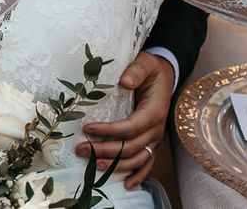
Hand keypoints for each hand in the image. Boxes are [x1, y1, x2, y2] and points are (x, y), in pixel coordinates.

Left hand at [75, 52, 174, 188]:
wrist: (165, 75)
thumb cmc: (152, 68)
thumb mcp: (146, 62)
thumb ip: (137, 69)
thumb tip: (125, 81)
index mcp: (154, 111)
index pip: (130, 127)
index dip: (109, 131)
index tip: (88, 129)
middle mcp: (156, 129)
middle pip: (129, 147)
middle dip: (105, 151)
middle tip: (81, 149)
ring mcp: (154, 137)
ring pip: (136, 159)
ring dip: (115, 165)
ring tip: (93, 164)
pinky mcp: (151, 141)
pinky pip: (147, 162)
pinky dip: (138, 175)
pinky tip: (126, 184)